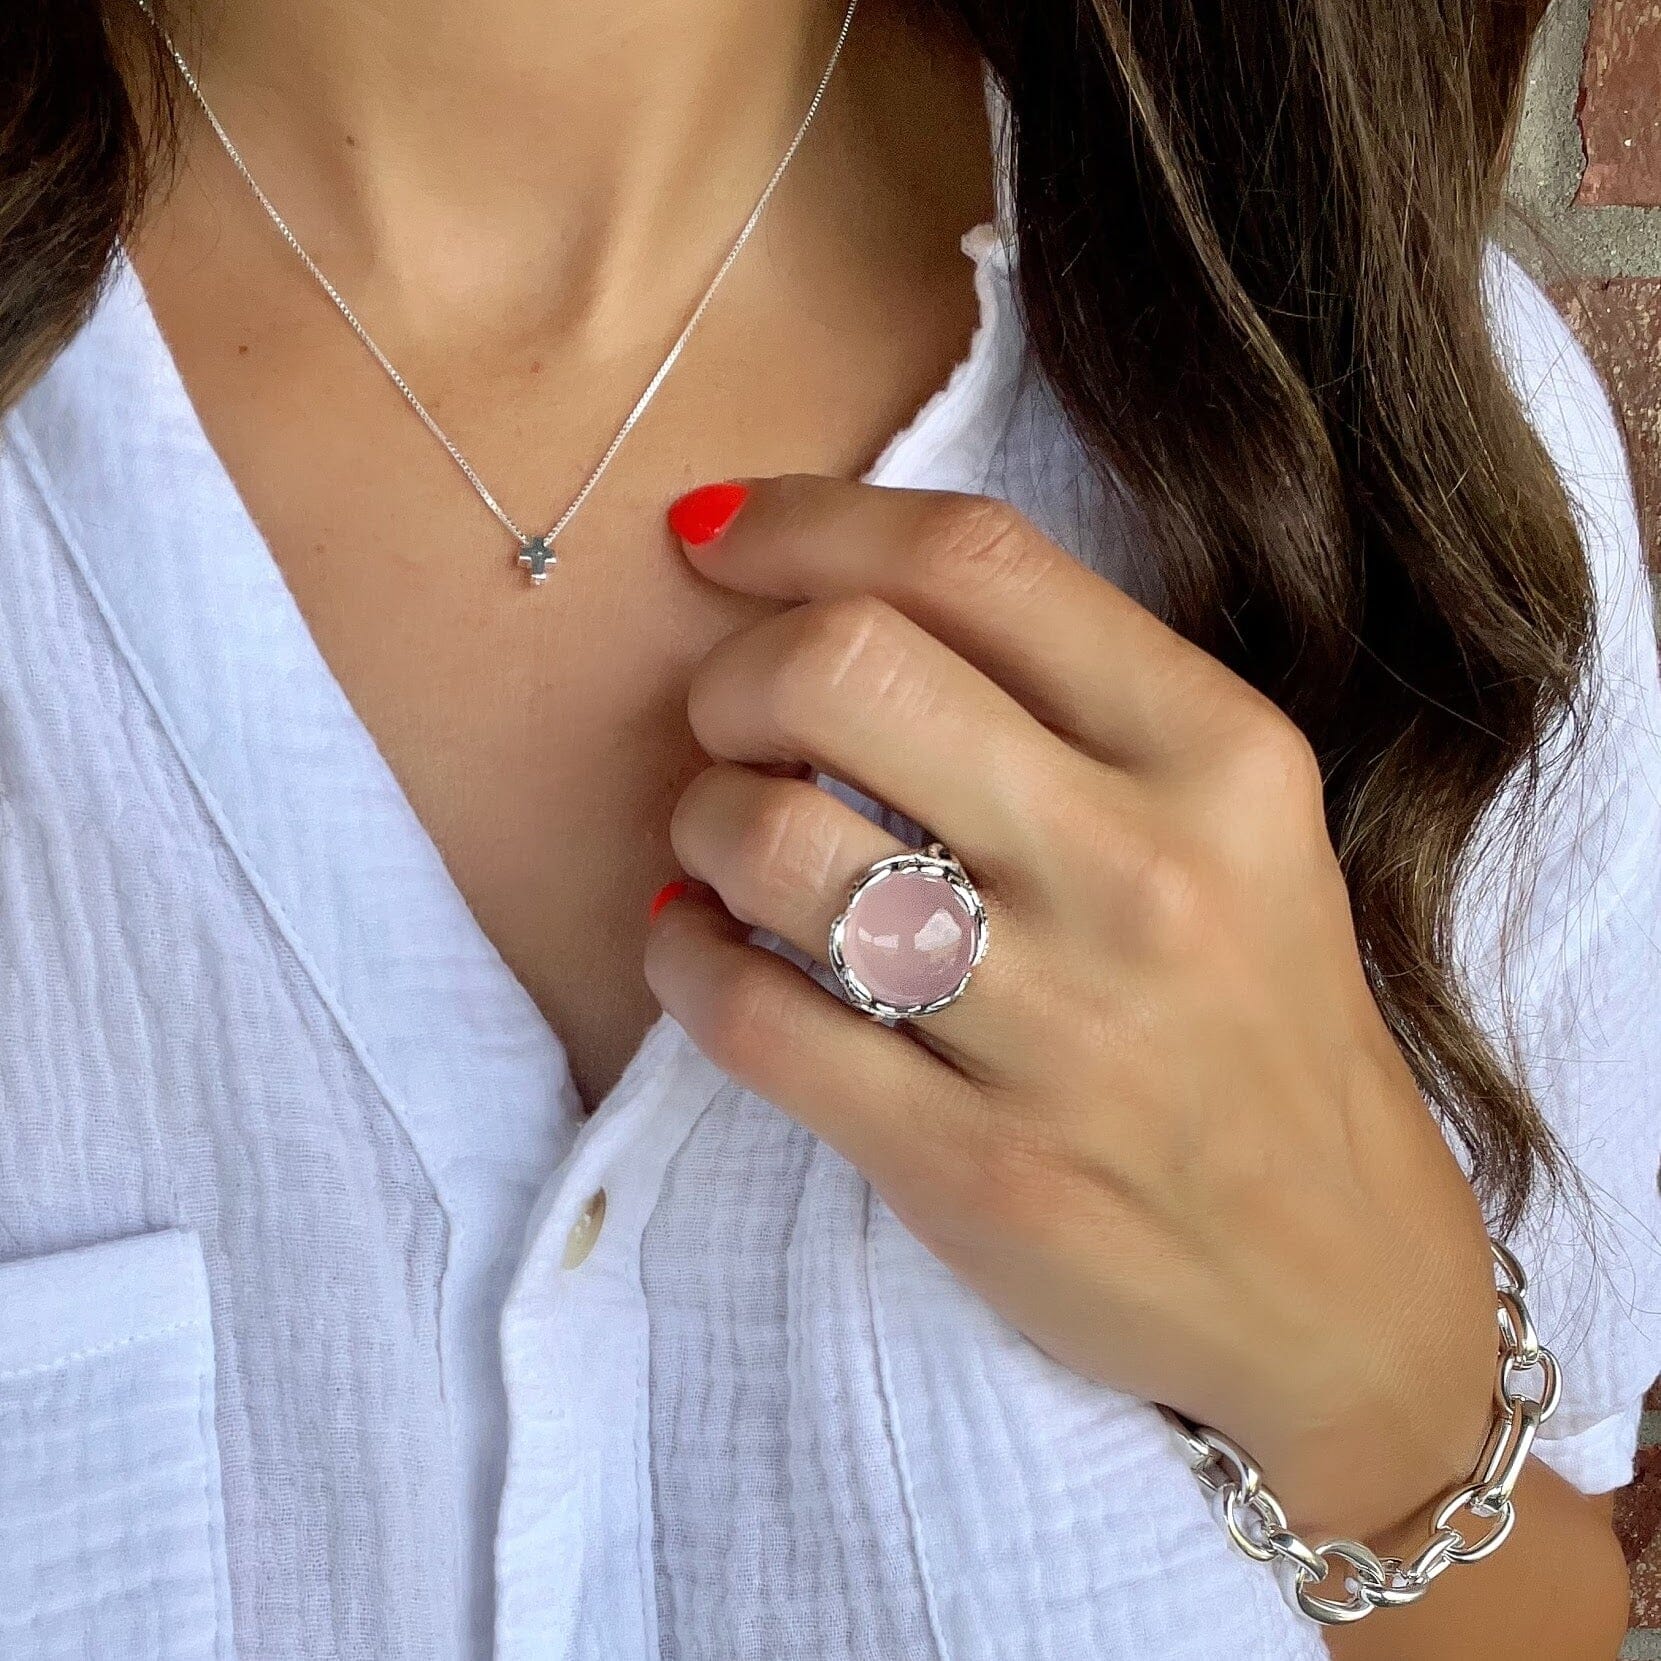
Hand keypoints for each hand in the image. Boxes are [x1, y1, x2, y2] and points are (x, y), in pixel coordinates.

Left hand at [645, 475, 1499, 1544]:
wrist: (1332, 1269)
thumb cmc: (1256, 1014)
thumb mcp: (1233, 818)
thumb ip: (1066, 698)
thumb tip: (817, 596)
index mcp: (1222, 752)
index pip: (973, 562)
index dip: (807, 523)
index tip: (717, 540)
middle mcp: (1146, 872)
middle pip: (843, 668)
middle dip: (732, 679)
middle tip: (732, 728)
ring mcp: (1061, 1028)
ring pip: (770, 839)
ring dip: (700, 824)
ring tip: (726, 853)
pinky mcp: (974, 1166)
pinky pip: (747, 1013)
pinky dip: (685, 958)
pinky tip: (705, 949)